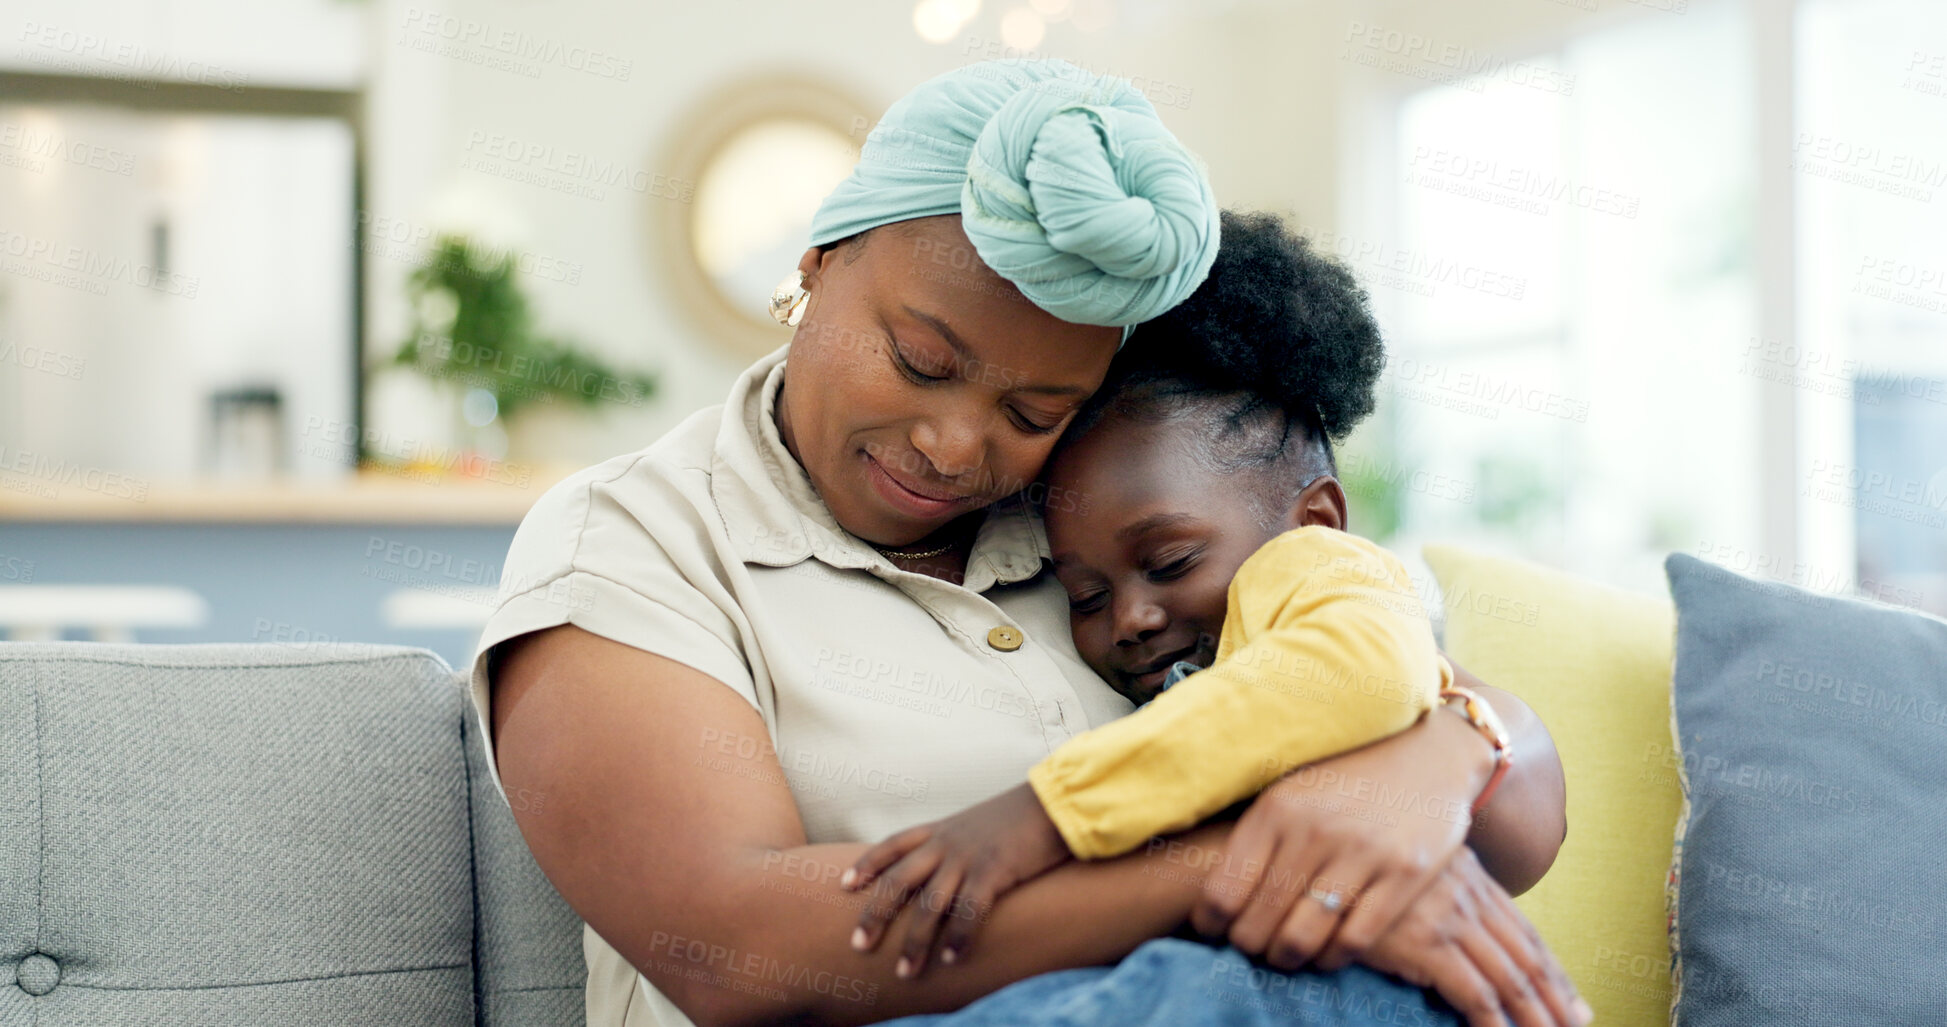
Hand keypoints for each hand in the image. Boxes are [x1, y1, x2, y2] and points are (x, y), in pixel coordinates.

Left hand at [841, 782, 1070, 977]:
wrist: (1054, 802)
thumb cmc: (1018, 819)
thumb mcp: (976, 825)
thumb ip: (955, 844)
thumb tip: (942, 871)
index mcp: (940, 829)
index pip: (892, 844)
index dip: (866, 864)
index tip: (844, 885)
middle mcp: (946, 842)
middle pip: (898, 880)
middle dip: (875, 914)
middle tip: (858, 945)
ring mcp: (968, 856)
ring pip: (929, 903)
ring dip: (915, 941)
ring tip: (904, 971)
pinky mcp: (994, 870)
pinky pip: (969, 910)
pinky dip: (958, 938)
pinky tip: (950, 959)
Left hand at [1191, 703, 1492, 970]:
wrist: (1428, 752)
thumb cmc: (1347, 778)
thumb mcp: (1291, 788)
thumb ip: (1256, 833)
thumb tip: (1208, 890)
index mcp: (1277, 808)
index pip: (1223, 890)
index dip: (1210, 923)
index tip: (1211, 930)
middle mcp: (1315, 831)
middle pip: (1260, 920)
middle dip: (1248, 945)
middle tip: (1250, 948)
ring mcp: (1363, 854)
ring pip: (1303, 936)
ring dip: (1286, 957)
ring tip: (1283, 955)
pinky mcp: (1405, 875)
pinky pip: (1355, 938)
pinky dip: (1333, 958)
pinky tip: (1325, 954)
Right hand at [1360, 848, 1589, 1026]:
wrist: (1317, 847)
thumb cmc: (1355, 859)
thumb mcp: (1406, 867)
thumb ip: (1437, 890)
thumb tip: (1456, 923)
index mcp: (1470, 876)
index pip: (1525, 931)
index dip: (1554, 970)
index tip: (1573, 1001)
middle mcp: (1468, 895)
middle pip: (1527, 957)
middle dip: (1556, 999)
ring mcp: (1449, 918)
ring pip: (1511, 979)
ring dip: (1535, 1017)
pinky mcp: (1426, 943)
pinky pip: (1475, 993)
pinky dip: (1496, 1023)